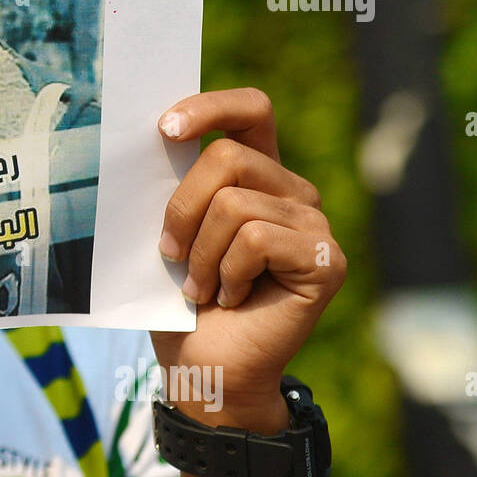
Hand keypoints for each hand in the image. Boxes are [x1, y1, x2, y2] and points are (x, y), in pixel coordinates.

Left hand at [149, 88, 345, 432]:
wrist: (203, 369)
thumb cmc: (179, 303)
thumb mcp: (168, 234)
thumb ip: (172, 188)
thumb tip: (150, 141)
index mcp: (258, 175)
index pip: (251, 110)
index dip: (210, 107)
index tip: (164, 129)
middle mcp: (293, 193)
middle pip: (228, 157)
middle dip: (181, 208)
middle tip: (170, 255)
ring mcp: (315, 227)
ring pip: (234, 203)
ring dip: (200, 254)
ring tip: (201, 289)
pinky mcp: (326, 261)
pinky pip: (256, 239)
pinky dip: (226, 273)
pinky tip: (231, 298)